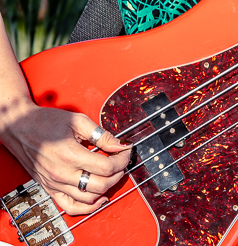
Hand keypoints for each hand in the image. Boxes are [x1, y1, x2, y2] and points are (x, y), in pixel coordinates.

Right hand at [0, 101, 131, 214]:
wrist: (20, 128)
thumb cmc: (47, 122)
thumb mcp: (78, 121)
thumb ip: (102, 135)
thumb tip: (120, 145)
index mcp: (70, 155)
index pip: (106, 167)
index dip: (122, 159)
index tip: (126, 150)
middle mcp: (62, 174)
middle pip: (101, 184)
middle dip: (119, 173)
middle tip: (122, 161)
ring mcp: (55, 184)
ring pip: (89, 198)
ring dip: (107, 188)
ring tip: (113, 174)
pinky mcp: (50, 190)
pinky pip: (71, 207)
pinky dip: (88, 207)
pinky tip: (100, 198)